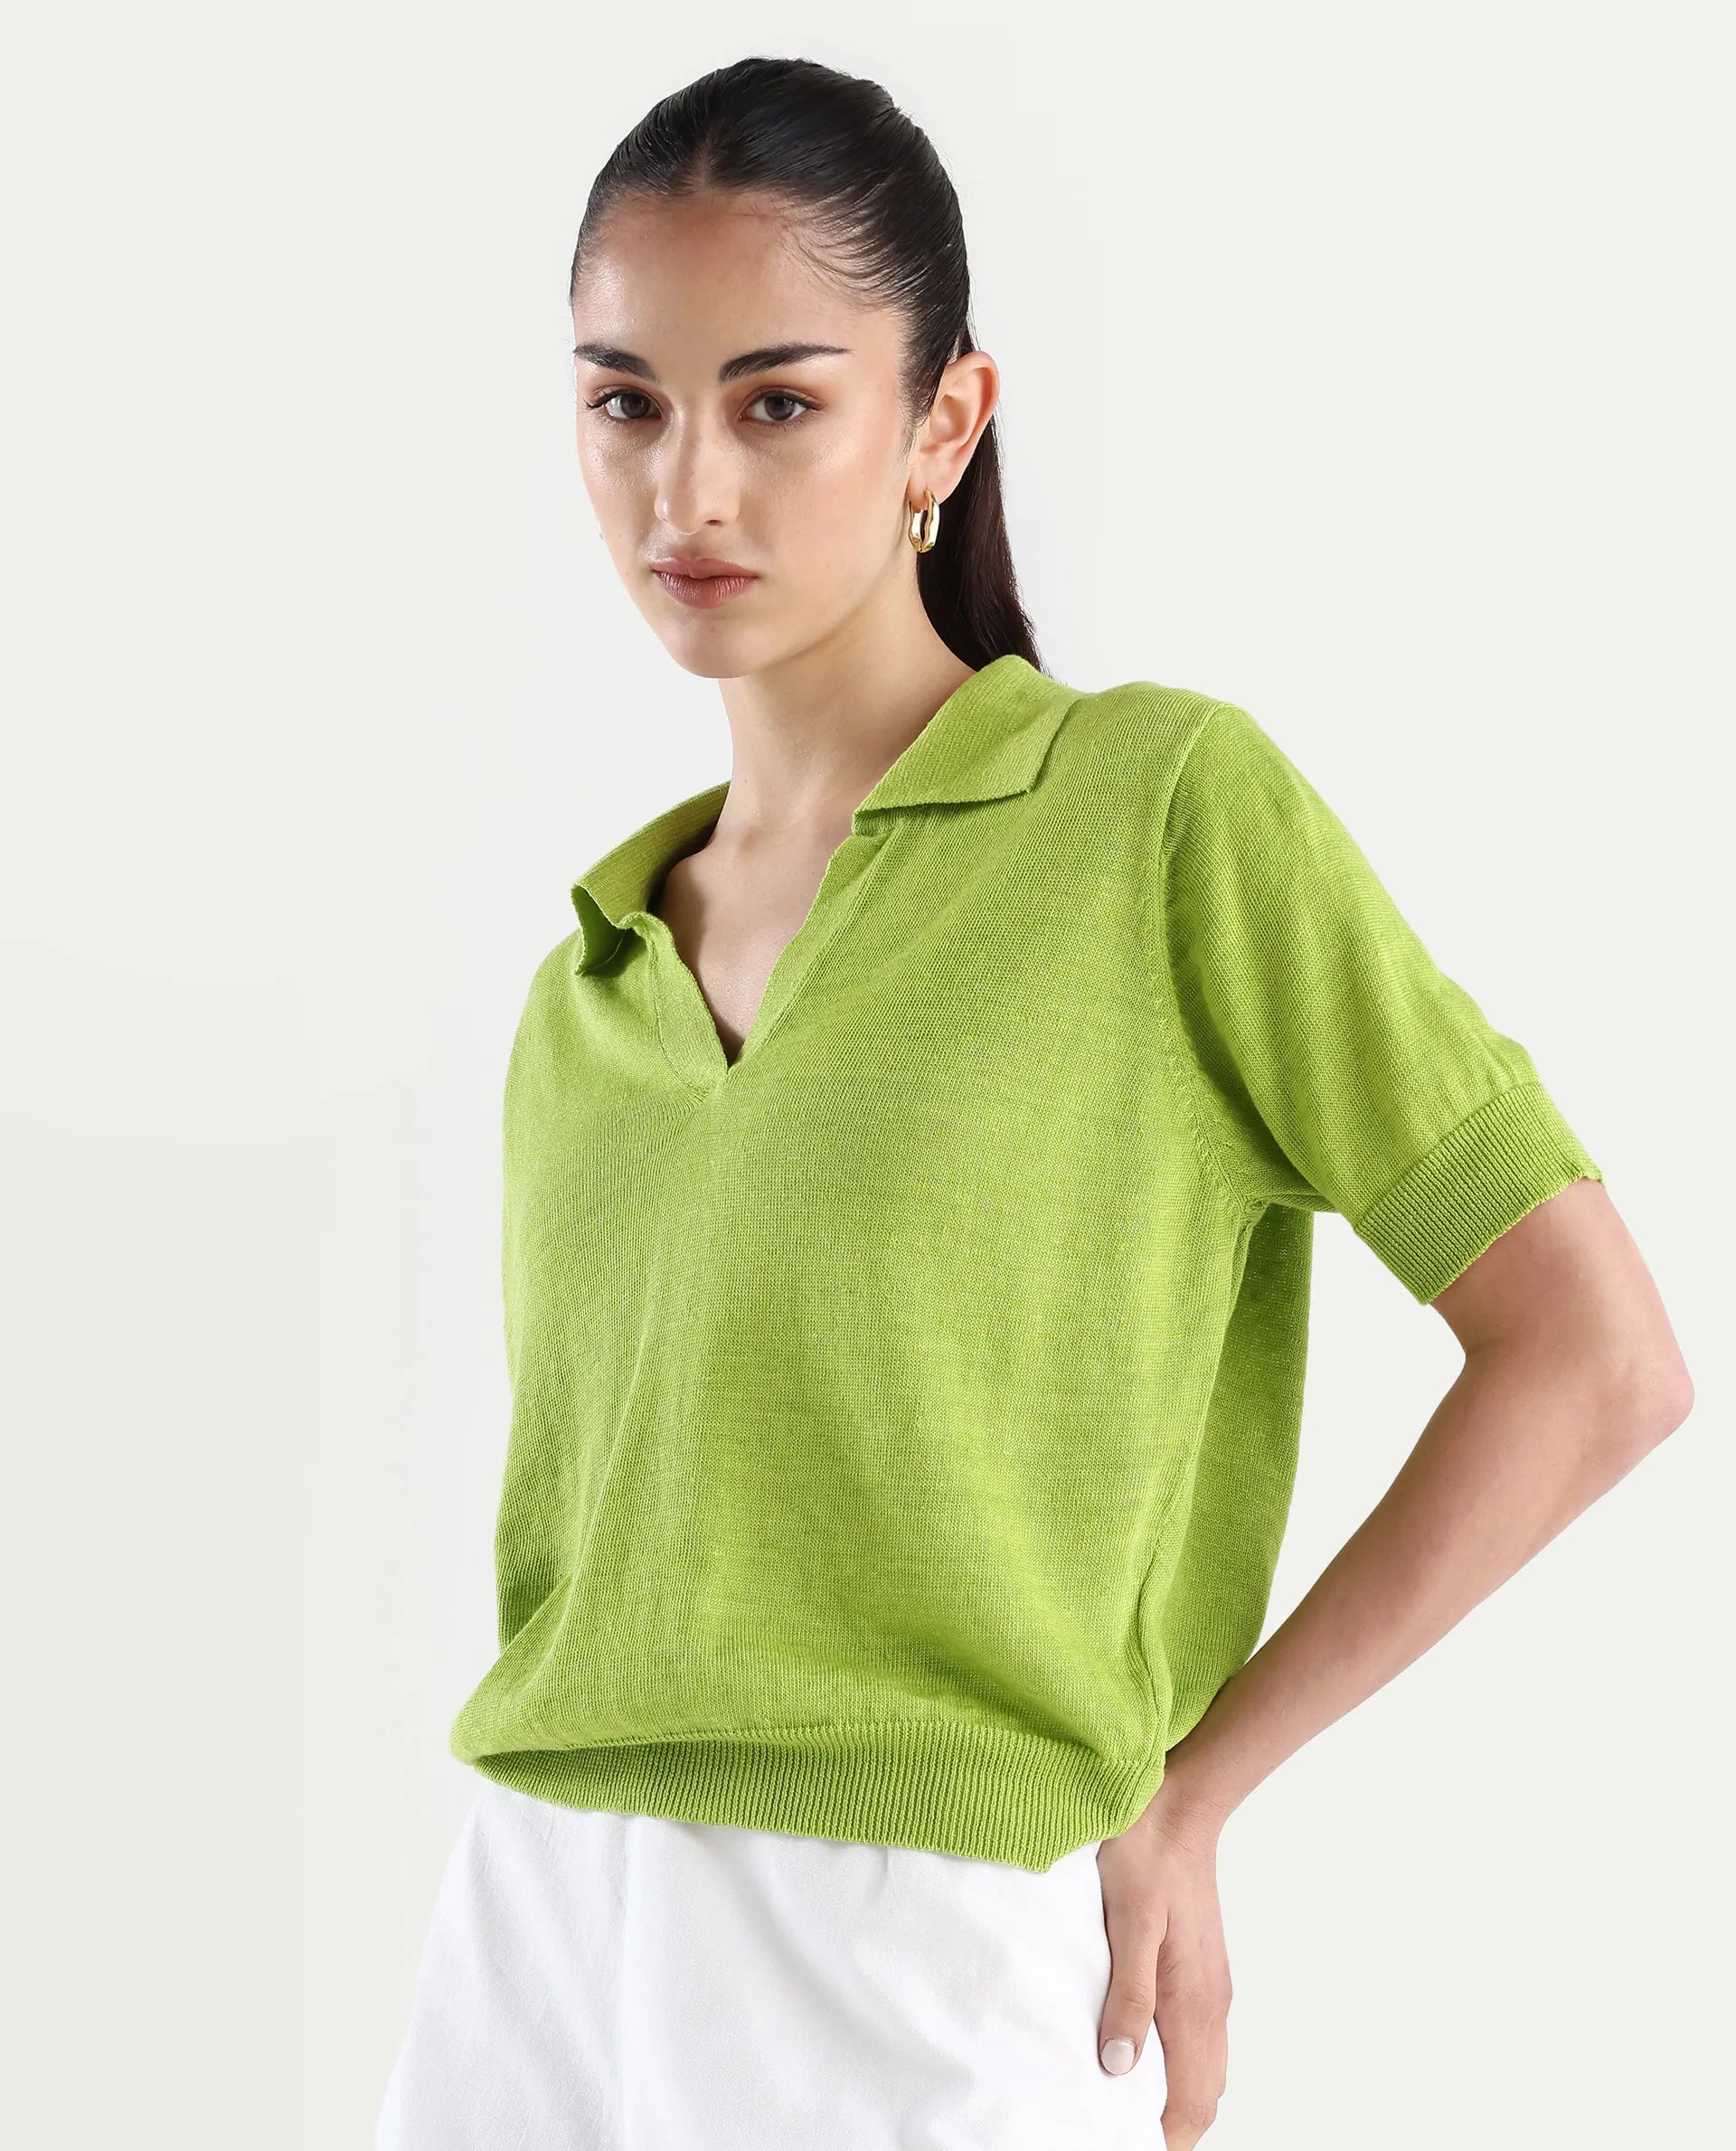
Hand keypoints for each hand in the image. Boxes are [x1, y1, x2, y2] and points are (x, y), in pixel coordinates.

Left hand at [1094, 1784, 1231, 2148]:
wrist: (1176, 1806)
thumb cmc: (1146, 1854)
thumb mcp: (1127, 1922)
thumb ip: (1128, 1994)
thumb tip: (1119, 2064)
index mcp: (1194, 2000)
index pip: (1192, 2100)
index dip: (1165, 2136)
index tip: (1124, 2140)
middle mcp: (1211, 2002)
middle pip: (1204, 2094)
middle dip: (1172, 2125)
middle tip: (1120, 2128)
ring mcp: (1211, 1987)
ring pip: (1205, 2069)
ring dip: (1176, 2096)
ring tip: (1128, 2104)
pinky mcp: (1202, 1970)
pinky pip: (1200, 2038)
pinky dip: (1180, 2065)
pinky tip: (1144, 2053)